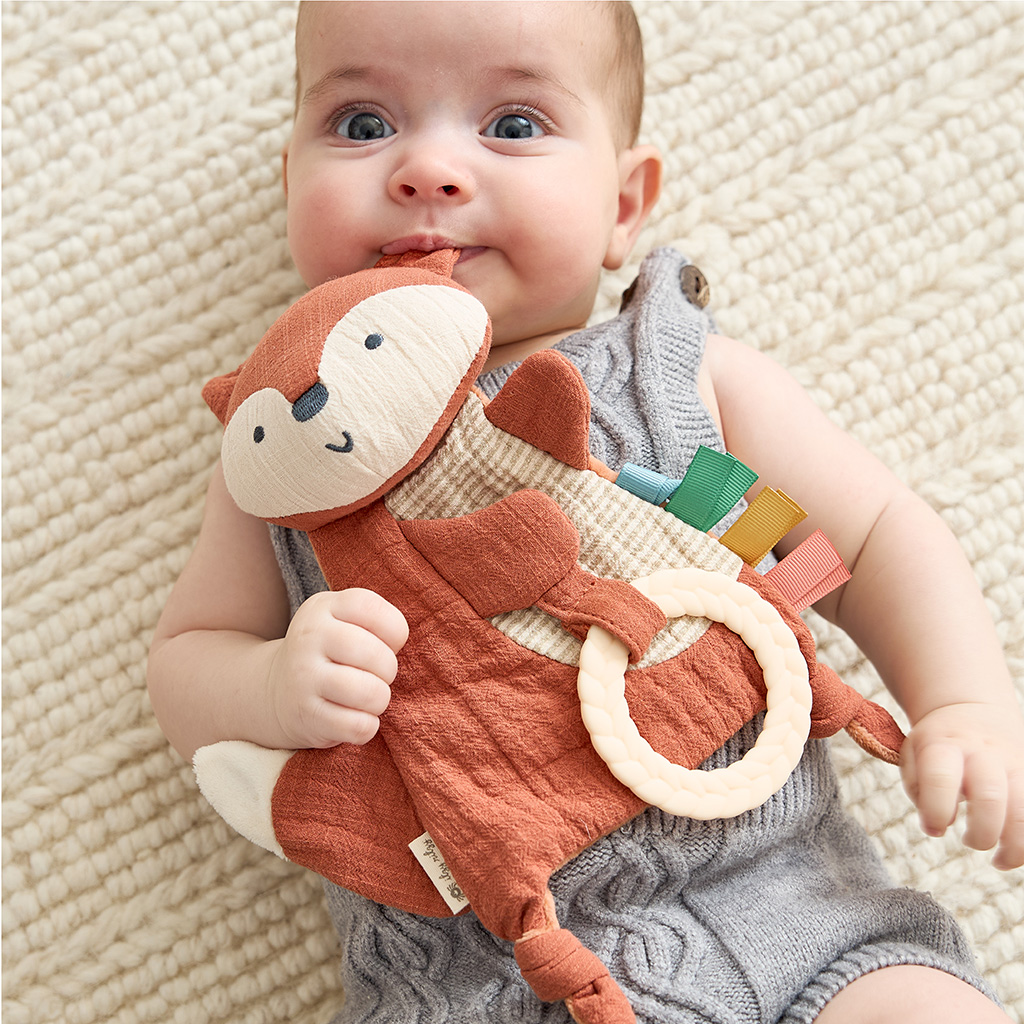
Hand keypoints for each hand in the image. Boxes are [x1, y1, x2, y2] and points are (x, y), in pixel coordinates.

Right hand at [266, 588, 408, 747]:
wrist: (276, 690)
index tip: (388, 644)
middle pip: (376, 655)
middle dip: (389, 670)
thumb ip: (375, 621)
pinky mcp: (306, 715)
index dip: (394, 630)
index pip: (372, 609)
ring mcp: (303, 677)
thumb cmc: (330, 653)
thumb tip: (404, 643)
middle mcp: (309, 637)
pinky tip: (355, 719)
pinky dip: (366, 727)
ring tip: (369, 698)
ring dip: (380, 700)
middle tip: (377, 675)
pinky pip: (358, 726)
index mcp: (323, 607)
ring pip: (371, 693)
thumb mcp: (343, 621)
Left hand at [900, 702, 1023, 869]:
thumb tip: (936, 826)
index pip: (941, 779)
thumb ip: (918, 788)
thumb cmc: (938, 744)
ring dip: (1015, 847)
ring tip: (999, 861)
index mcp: (945, 745)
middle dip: (981, 833)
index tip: (934, 829)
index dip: (936, 811)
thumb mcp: (914, 753)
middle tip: (969, 841)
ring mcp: (1015, 764)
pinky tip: (1015, 849)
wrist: (972, 709)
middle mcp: (983, 753)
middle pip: (991, 797)